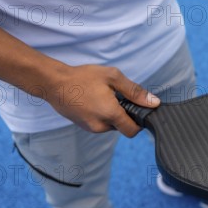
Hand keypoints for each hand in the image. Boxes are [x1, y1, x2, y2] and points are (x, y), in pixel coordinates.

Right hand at [44, 64, 159, 137]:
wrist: (54, 83)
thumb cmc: (83, 77)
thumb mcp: (113, 77)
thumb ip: (135, 91)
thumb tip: (154, 102)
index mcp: (110, 114)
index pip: (133, 130)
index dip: (139, 121)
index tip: (137, 108)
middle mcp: (100, 126)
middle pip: (122, 127)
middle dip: (124, 114)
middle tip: (117, 96)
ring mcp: (90, 128)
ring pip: (111, 125)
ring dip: (112, 114)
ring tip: (103, 96)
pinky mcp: (83, 126)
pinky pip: (99, 123)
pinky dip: (101, 114)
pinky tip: (94, 100)